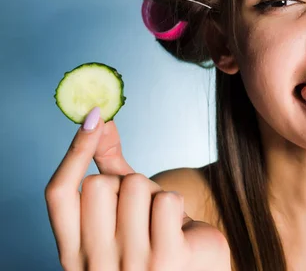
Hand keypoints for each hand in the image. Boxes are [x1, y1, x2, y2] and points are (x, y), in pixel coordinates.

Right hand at [45, 107, 230, 270]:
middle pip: (98, 184)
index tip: (93, 118)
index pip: (57, 194)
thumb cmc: (157, 238)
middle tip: (141, 209)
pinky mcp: (168, 259)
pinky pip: (166, 199)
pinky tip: (179, 228)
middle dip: (125, 183)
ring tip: (161, 222)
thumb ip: (109, 169)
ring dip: (154, 193)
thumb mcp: (125, 210)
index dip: (74, 152)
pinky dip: (176, 202)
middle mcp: (95, 264)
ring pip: (135, 186)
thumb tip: (99, 119)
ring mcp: (131, 265)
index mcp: (74, 253)